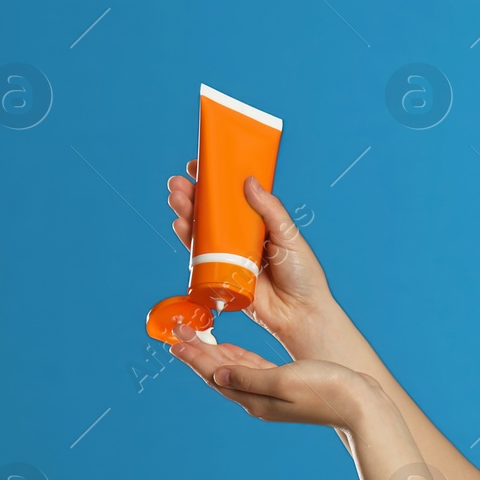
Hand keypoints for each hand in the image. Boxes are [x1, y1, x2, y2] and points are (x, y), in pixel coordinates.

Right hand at [167, 161, 335, 346]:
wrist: (300, 315)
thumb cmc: (302, 275)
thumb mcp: (289, 236)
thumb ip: (270, 210)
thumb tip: (249, 181)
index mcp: (259, 223)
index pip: (234, 197)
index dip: (216, 180)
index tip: (199, 164)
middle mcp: (241, 237)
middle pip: (212, 211)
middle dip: (193, 195)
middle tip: (178, 182)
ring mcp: (229, 255)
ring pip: (202, 230)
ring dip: (186, 212)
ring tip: (176, 198)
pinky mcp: (220, 276)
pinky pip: (199, 256)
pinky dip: (188, 240)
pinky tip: (180, 225)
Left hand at [168, 323, 370, 430]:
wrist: (362, 405)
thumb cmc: (328, 389)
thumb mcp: (285, 379)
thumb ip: (250, 377)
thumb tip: (218, 376)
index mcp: (256, 399)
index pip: (215, 375)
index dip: (195, 356)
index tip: (176, 339)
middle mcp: (259, 400)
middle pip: (219, 373)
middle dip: (198, 352)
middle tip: (179, 331)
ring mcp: (271, 395)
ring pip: (232, 371)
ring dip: (213, 354)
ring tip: (196, 337)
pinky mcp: (284, 387)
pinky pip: (250, 371)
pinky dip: (236, 358)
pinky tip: (229, 349)